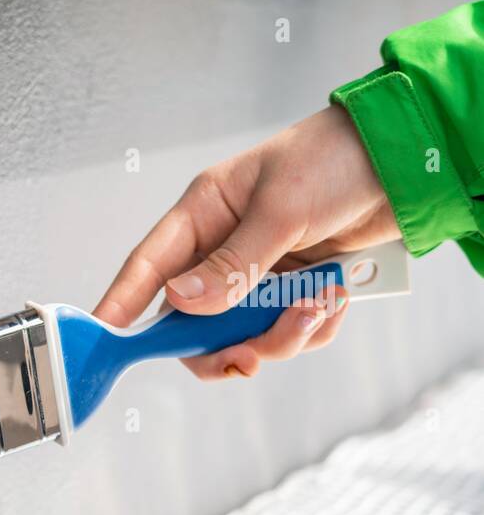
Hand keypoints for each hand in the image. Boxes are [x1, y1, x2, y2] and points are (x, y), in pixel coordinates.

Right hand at [93, 105, 400, 378]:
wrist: (410, 160)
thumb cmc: (337, 158)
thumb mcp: (281, 208)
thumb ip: (233, 262)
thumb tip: (181, 303)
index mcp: (204, 215)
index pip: (148, 268)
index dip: (120, 305)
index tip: (104, 340)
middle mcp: (224, 249)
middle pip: (193, 323)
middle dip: (223, 345)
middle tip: (249, 356)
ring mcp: (259, 275)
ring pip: (243, 336)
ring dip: (281, 334)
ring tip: (319, 303)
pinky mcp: (296, 290)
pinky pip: (288, 333)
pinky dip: (313, 326)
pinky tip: (337, 295)